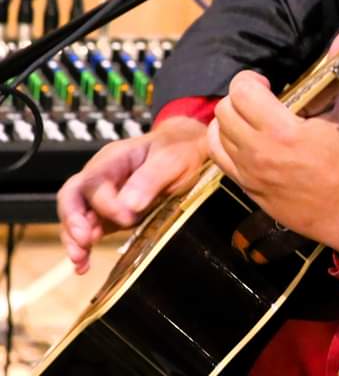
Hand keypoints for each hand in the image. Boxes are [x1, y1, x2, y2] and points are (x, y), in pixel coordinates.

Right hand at [57, 116, 209, 273]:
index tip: (126, 218)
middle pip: (72, 199)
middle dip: (73, 223)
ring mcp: (106, 197)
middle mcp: (102, 178)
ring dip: (76, 241)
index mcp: (113, 159)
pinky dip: (86, 248)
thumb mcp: (170, 159)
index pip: (94, 183)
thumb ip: (149, 179)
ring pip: (78, 218)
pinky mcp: (113, 214)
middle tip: (84, 242)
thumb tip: (129, 205)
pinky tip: (84, 264)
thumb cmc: (179, 149)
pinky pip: (92, 230)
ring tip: (81, 261)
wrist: (190, 150)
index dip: (105, 204)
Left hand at [207, 27, 338, 257]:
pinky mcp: (248, 190)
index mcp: (283, 131)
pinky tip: (248, 143)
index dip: (250, 81)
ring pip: (215, 136)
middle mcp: (259, 152)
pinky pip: (219, 161)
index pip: (241, 92)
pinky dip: (226, 146)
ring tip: (253, 123)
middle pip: (223, 111)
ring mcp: (250, 174)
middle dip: (240, 99)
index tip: (268, 86)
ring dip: (230, 122)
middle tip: (262, 102)